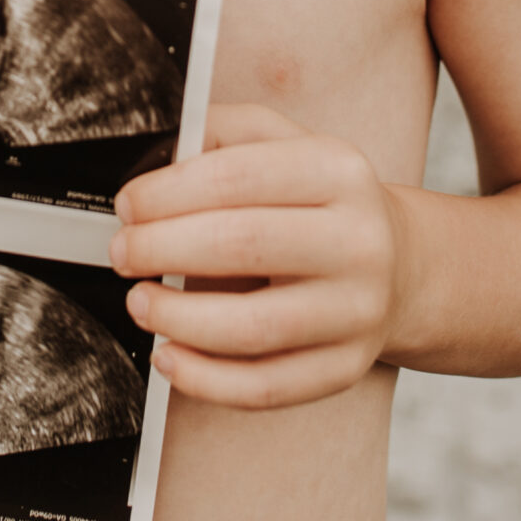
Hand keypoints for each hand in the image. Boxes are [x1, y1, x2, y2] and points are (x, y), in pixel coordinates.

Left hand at [109, 105, 401, 408]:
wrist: (398, 263)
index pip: (238, 176)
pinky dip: (205, 379)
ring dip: (177, 318)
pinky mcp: (345, 366)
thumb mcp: (283, 143)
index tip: (129, 205)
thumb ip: (221, 132)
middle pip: (242, 245)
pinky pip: (265, 387)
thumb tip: (155, 152)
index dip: (167, 193)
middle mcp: (358, 240)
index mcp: (338, 170)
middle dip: (161, 249)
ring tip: (141, 301)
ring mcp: (357, 310)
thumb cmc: (320, 201)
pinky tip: (169, 355)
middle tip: (123, 251)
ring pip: (253, 327)